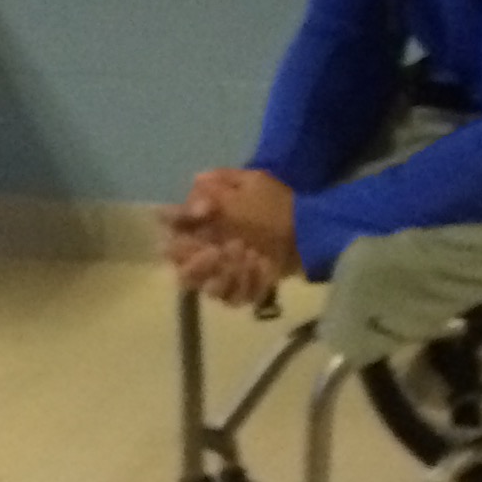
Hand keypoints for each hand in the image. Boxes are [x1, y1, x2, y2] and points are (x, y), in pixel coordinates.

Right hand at [163, 167, 298, 299]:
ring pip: (207, 288)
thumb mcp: (249, 184)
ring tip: (249, 254)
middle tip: (217, 251)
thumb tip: (193, 192)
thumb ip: (215, 185)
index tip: (199, 218)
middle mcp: (208, 251)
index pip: (172, 233)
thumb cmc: (276, 206)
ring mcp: (226, 274)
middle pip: (183, 271)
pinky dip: (247, 282)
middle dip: (197, 263)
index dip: (177, 229)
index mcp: (203, 225)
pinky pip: (234, 298)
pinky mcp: (243, 291)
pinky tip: (262, 265)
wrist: (309, 230)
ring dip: (225, 272)